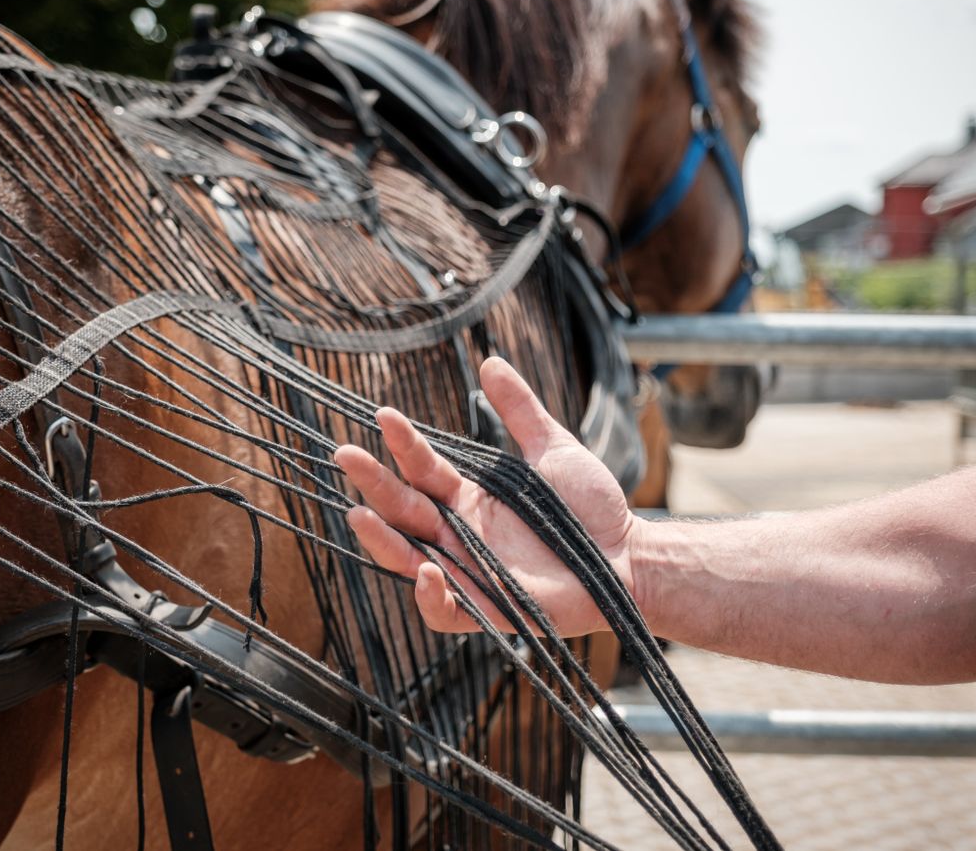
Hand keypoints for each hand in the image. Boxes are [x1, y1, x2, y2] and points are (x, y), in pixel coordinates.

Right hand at [333, 356, 639, 635]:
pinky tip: (426, 571)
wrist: (631, 556)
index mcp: (469, 499)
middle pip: (404, 509)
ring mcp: (472, 573)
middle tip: (345, 453)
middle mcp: (461, 534)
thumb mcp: (553, 449)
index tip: (384, 415)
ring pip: (409, 559)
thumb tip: (491, 363)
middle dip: (373, 483)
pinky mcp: (491, 609)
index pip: (423, 470)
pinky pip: (447, 612)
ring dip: (382, 539)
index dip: (403, 444)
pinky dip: (431, 597)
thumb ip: (521, 410)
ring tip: (359, 514)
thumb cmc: (591, 509)